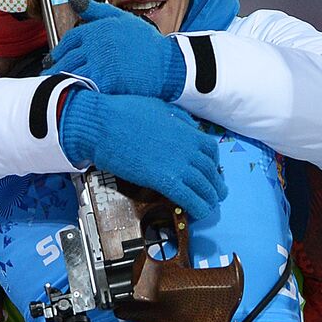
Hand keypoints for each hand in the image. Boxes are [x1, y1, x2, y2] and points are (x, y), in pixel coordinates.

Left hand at [43, 0, 185, 99]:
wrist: (167, 63)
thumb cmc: (147, 43)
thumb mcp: (122, 18)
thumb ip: (96, 10)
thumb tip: (73, 0)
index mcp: (98, 29)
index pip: (69, 39)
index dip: (58, 51)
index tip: (53, 59)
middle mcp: (96, 44)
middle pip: (67, 58)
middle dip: (55, 68)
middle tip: (48, 76)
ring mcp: (100, 62)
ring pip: (72, 72)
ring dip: (61, 81)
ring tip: (55, 87)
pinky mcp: (106, 80)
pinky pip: (84, 86)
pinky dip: (75, 90)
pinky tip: (72, 94)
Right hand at [59, 90, 225, 218]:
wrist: (105, 124)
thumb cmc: (126, 112)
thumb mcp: (160, 107)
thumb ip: (178, 119)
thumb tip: (188, 127)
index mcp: (188, 131)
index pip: (212, 151)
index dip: (215, 164)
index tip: (212, 171)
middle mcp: (188, 149)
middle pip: (211, 173)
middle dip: (215, 186)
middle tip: (216, 195)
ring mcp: (178, 165)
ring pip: (203, 188)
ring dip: (208, 200)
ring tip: (208, 208)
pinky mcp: (163, 180)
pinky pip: (188, 198)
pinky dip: (196, 208)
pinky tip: (196, 214)